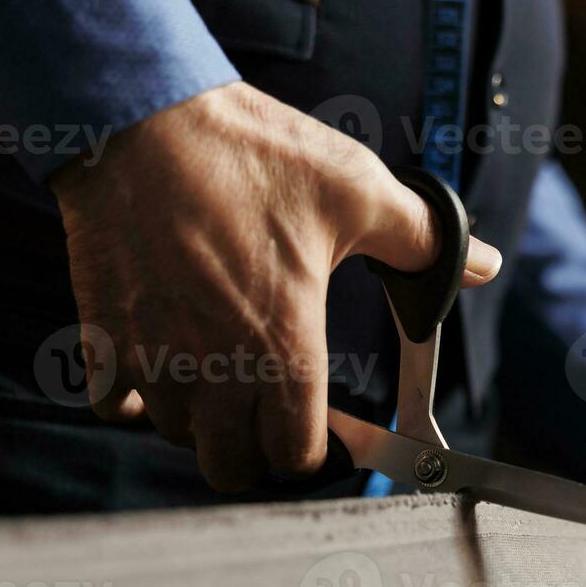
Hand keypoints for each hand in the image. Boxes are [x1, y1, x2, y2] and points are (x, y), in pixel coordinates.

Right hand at [51, 82, 501, 491]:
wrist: (140, 119)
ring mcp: (153, 361)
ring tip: (219, 371)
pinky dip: (135, 397)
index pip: (297, 457)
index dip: (315, 449)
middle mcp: (216, 372)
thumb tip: (481, 263)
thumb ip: (424, 241)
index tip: (320, 425)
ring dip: (200, 419)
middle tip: (269, 408)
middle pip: (233, 467)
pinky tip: (160, 358)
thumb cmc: (252, 155)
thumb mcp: (357, 191)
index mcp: (283, 351)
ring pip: (177, 435)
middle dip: (256, 449)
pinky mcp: (104, 338)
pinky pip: (115, 406)